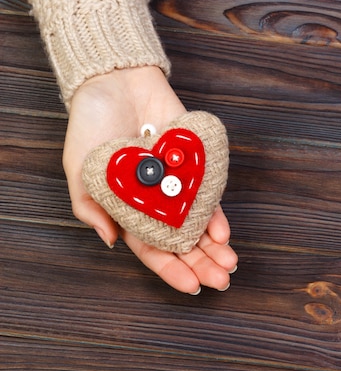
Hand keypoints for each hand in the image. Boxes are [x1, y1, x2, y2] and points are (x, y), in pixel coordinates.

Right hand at [62, 66, 236, 293]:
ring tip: (230, 263)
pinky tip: (224, 231)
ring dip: (216, 245)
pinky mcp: (195, 163)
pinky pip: (208, 192)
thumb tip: (110, 240)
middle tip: (221, 281)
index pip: (153, 249)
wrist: (117, 83)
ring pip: (200, 221)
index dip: (171, 270)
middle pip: (182, 241)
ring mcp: (177, 183)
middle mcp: (157, 202)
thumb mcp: (81, 170)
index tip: (191, 287)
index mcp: (128, 210)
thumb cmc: (92, 126)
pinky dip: (217, 212)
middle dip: (202, 263)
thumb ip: (91, 206)